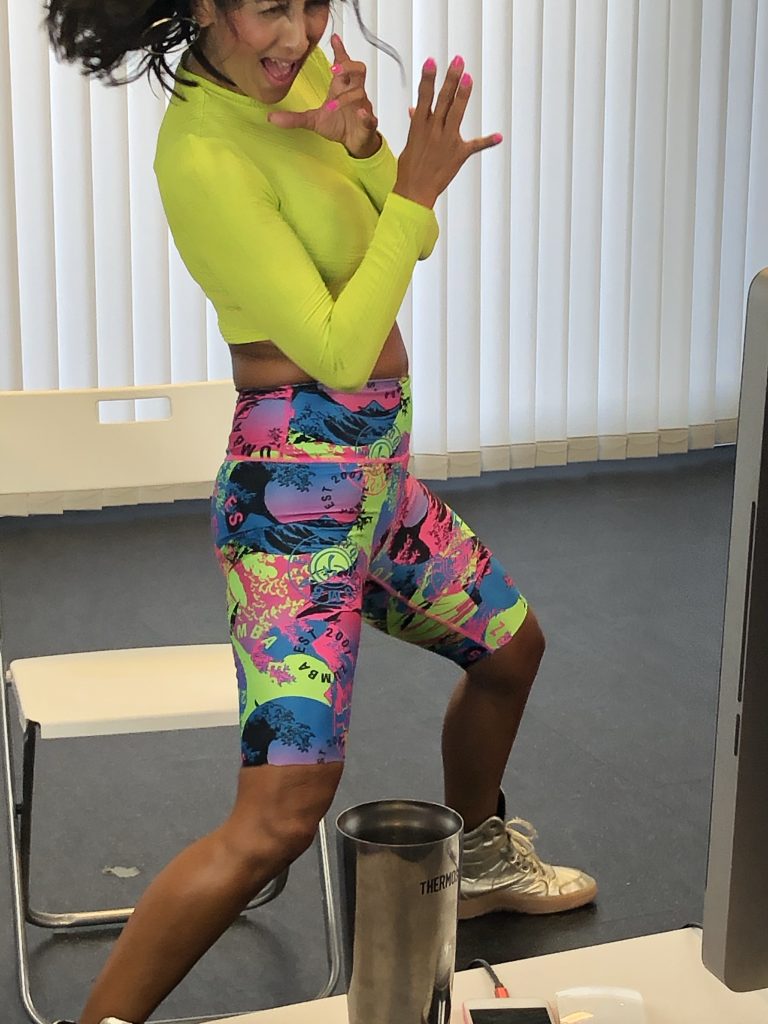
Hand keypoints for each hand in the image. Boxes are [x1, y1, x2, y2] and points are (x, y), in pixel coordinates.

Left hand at [267, 34, 380, 157]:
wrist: (354, 143)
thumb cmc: (339, 125)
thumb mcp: (313, 120)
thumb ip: (294, 118)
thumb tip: (271, 118)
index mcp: (340, 88)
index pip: (343, 64)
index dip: (340, 51)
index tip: (335, 38)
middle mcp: (353, 93)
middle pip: (358, 70)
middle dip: (348, 66)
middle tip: (334, 69)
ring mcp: (362, 107)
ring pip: (360, 92)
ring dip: (346, 97)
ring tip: (332, 105)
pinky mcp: (367, 123)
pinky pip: (369, 116)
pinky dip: (365, 115)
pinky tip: (360, 113)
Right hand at [394, 56, 502, 208]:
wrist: (414, 191)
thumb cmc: (410, 168)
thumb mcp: (410, 142)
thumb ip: (416, 123)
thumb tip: (414, 109)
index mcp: (419, 126)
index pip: (424, 96)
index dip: (428, 78)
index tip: (431, 61)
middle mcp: (433, 130)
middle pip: (443, 99)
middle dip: (451, 78)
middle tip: (458, 61)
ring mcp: (447, 141)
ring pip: (456, 113)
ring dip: (463, 94)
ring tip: (468, 77)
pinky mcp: (458, 154)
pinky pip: (475, 146)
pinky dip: (487, 142)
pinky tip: (498, 136)